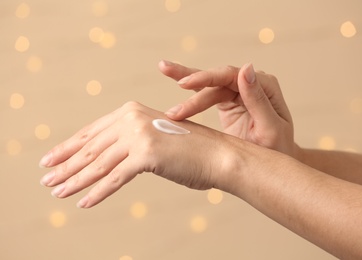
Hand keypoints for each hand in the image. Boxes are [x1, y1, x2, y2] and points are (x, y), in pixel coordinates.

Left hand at [39, 102, 228, 207]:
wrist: (218, 155)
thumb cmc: (188, 151)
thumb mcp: (153, 139)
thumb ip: (129, 143)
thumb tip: (103, 159)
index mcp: (131, 111)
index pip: (91, 133)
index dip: (68, 148)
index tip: (51, 160)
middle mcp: (132, 118)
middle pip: (91, 148)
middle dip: (65, 166)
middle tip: (46, 180)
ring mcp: (139, 134)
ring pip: (98, 163)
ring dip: (75, 181)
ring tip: (57, 193)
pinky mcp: (147, 153)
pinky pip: (115, 178)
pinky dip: (98, 192)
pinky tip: (83, 202)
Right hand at [159, 61, 296, 156]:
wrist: (275, 161)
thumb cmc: (277, 149)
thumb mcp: (271, 128)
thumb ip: (258, 100)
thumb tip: (245, 67)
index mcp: (265, 87)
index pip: (232, 76)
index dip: (208, 78)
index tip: (185, 86)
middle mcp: (251, 84)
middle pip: (218, 78)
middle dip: (194, 83)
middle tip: (173, 89)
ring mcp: (238, 91)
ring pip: (209, 82)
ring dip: (186, 78)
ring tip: (164, 68)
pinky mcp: (226, 100)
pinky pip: (206, 91)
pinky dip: (190, 88)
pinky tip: (173, 77)